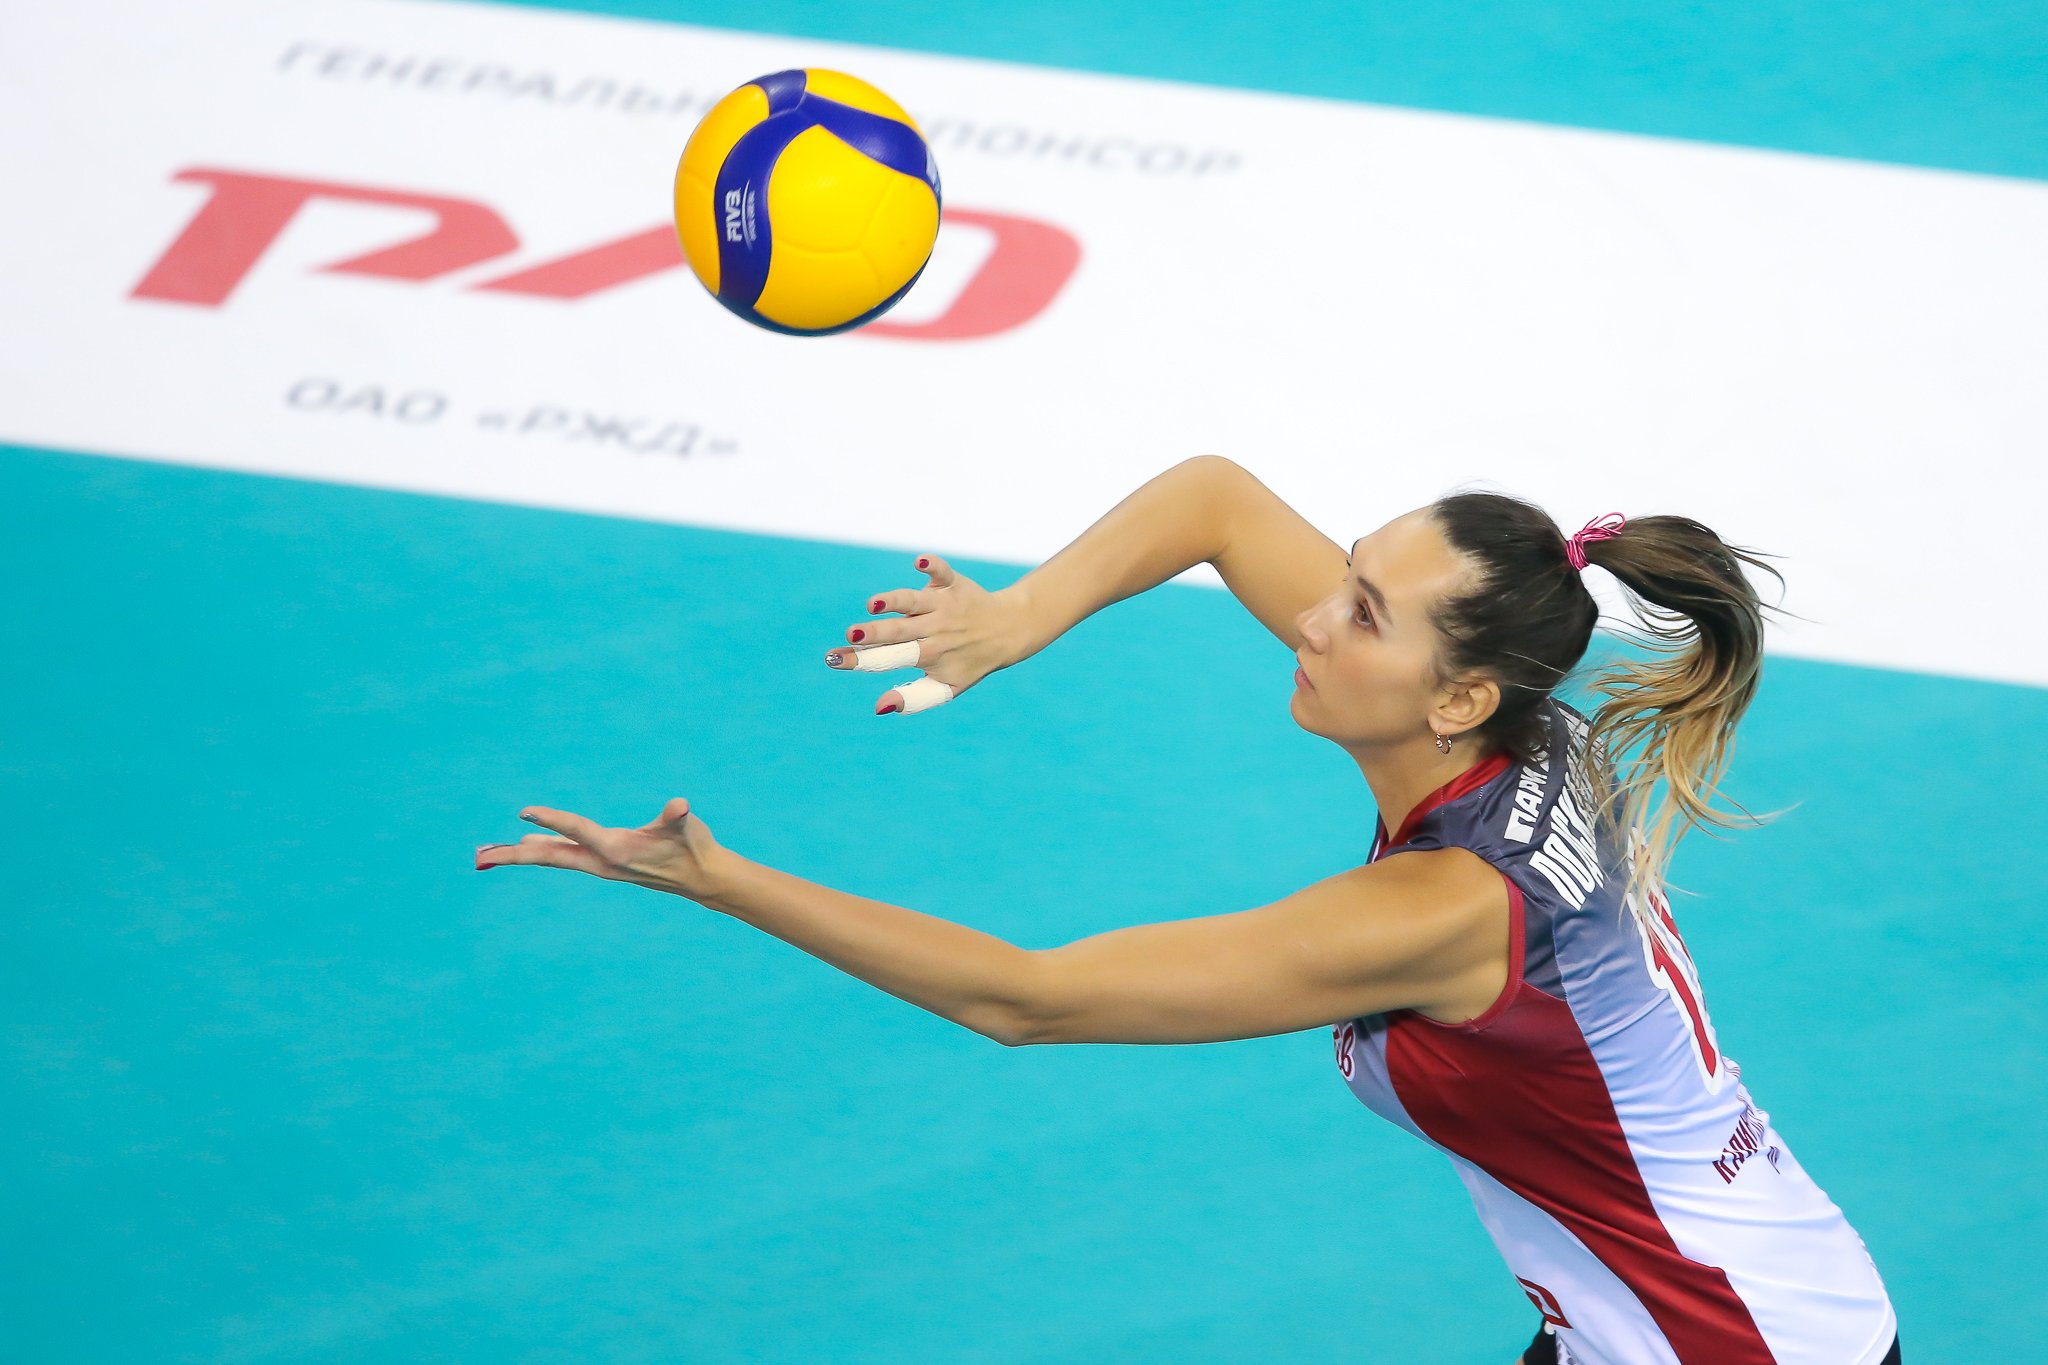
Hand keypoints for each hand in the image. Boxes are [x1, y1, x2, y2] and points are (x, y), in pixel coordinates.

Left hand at [474, 797, 729, 902]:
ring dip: (523, 855)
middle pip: (550, 856)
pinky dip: (544, 849)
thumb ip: (678, 817)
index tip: (523, 812)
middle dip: (515, 855)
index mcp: (616, 850)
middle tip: (481, 856)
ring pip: (554, 858)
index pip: (577, 831)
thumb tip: (681, 806)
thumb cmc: (693, 846)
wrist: (701, 877)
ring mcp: (600, 864)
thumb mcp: (686, 827)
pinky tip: (531, 842)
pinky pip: (565, 856)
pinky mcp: (604, 862)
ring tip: (493, 853)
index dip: (552, 820)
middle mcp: (602, 861)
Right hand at [825, 553, 1041, 714]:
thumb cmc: (969, 662)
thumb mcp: (946, 688)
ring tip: (874, 605)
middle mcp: (934, 630)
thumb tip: (879, 707)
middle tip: (851, 634)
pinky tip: (919, 562)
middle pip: (899, 632)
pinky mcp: (952, 583)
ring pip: (913, 602)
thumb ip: (914, 699)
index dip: (861, 660)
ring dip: (894, 602)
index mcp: (928, 656)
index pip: (889, 659)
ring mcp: (943, 605)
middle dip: (874, 633)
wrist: (1008, 632)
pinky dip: (932, 566)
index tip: (833, 660)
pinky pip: (942, 572)